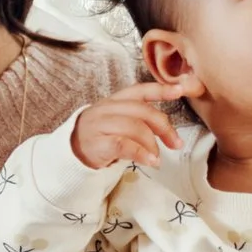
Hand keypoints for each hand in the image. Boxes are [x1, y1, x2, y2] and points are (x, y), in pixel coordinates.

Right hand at [71, 82, 186, 169]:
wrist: (70, 154)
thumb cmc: (100, 139)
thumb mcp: (118, 123)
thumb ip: (138, 120)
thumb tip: (169, 131)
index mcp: (114, 101)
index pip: (139, 90)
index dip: (161, 89)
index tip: (180, 90)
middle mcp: (106, 109)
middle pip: (142, 111)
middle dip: (164, 127)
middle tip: (175, 143)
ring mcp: (100, 125)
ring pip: (135, 127)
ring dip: (152, 144)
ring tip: (157, 158)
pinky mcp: (97, 143)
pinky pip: (124, 145)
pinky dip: (142, 154)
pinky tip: (151, 161)